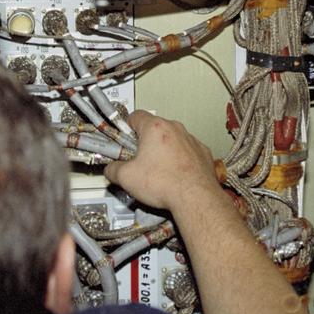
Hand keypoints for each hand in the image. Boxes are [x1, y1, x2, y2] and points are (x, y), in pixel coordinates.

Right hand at [104, 111, 222, 211]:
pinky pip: (186, 151)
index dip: (126, 128)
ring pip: (171, 140)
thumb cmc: (165, 183)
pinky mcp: (202, 152)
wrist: (195, 197)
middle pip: (154, 128)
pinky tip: (174, 175)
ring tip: (157, 171)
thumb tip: (111, 170)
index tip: (123, 140)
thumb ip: (113, 170)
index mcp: (155, 128)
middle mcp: (175, 129)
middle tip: (137, 160)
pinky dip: (179, 160)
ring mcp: (190, 140)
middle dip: (144, 142)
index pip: (135, 116)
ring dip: (163, 151)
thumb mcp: (126, 178)